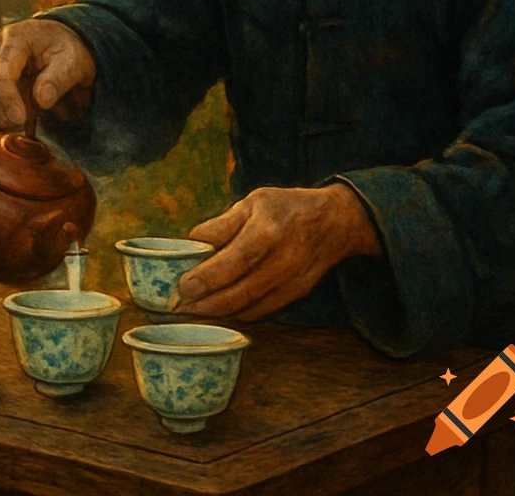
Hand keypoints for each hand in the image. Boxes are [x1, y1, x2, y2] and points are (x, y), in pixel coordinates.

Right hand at [0, 19, 95, 129]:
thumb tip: (42, 101)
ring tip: (17, 122)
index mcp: (14, 37)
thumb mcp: (72, 62)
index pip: (0, 77)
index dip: (8, 103)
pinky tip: (5, 119)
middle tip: (23, 126)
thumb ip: (58, 80)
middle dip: (2, 113)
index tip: (22, 121)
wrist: (51, 41)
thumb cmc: (62, 51)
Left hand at [177, 183, 381, 319]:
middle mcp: (281, 261)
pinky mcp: (295, 295)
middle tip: (180, 305)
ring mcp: (291, 282)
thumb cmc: (286, 207)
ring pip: (249, 307)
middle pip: (239, 291)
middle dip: (206, 302)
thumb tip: (193, 241)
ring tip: (194, 310)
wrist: (333, 222)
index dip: (206, 278)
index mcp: (268, 231)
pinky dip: (238, 313)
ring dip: (219, 312)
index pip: (233, 261)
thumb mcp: (252, 202)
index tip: (183, 286)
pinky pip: (261, 311)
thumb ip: (222, 224)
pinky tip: (220, 309)